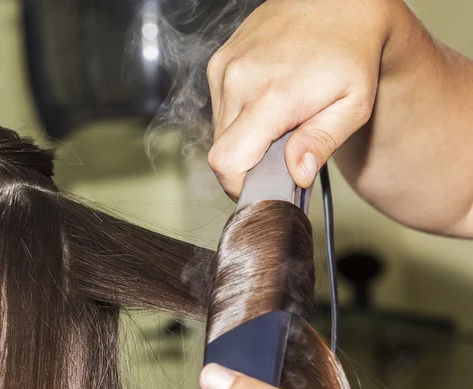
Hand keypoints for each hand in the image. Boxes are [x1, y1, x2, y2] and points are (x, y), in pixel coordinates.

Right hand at [206, 0, 394, 198]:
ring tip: (277, 119)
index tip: (261, 185)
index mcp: (271, 95)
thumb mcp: (354, 105)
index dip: (238, 184)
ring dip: (243, 137)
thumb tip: (297, 174)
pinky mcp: (219, 60)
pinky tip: (266, 99)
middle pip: (220, 151)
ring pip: (218, 129)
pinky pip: (219, 105)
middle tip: (280, 151)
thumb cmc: (351, 52)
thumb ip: (322, 142)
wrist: (339, 0)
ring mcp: (224, 67)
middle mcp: (238, 79)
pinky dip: (238, 114)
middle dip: (246, 162)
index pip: (227, 162)